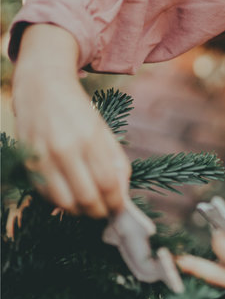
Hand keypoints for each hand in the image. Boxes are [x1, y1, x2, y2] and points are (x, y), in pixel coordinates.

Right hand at [12, 24, 130, 217]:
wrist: (41, 86)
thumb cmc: (77, 110)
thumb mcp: (104, 130)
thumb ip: (116, 161)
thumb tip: (122, 193)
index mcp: (89, 138)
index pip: (108, 184)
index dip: (115, 203)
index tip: (119, 209)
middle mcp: (65, 149)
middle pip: (87, 198)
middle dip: (99, 212)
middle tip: (105, 212)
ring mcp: (43, 157)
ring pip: (65, 203)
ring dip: (79, 211)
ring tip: (87, 206)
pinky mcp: (28, 162)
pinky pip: (46, 195)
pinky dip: (60, 202)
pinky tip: (69, 195)